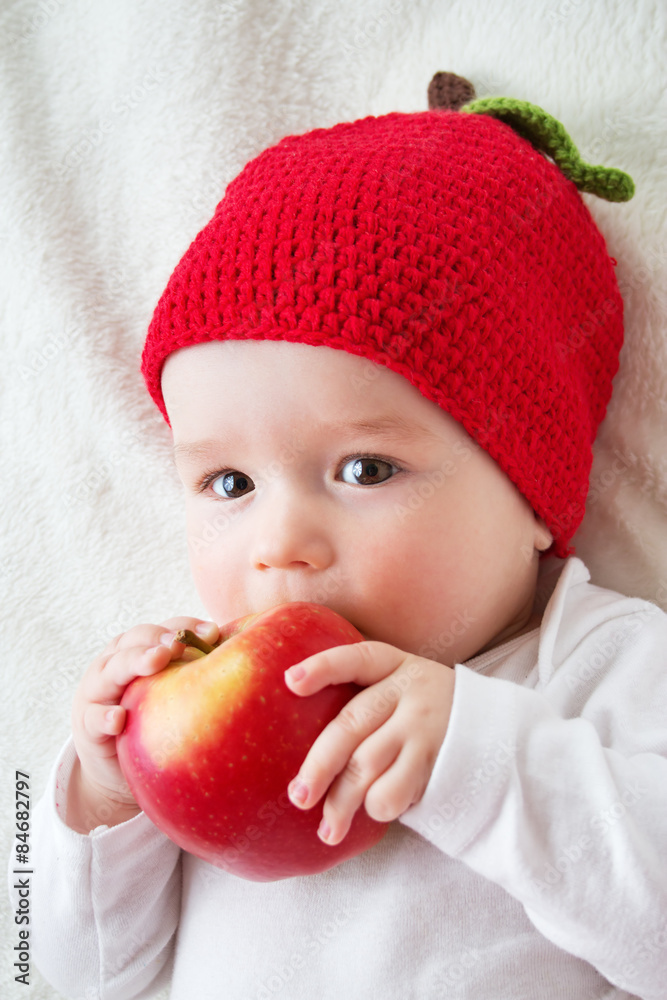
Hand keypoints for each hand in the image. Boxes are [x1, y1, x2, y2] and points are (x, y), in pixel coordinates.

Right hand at [70, 616, 219, 808]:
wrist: (117, 768)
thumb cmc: (156, 722)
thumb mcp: (175, 696)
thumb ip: (199, 678)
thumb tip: (254, 666)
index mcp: (143, 650)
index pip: (166, 629)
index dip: (188, 626)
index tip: (214, 632)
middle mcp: (118, 662)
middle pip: (137, 640)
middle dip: (160, 638)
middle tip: (179, 643)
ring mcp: (98, 690)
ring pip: (113, 668)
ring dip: (135, 661)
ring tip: (157, 660)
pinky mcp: (86, 724)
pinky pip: (94, 717)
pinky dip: (106, 716)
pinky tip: (119, 718)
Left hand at [284, 642, 454, 845]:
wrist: (497, 732)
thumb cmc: (424, 714)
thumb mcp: (401, 689)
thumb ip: (364, 699)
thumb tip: (300, 741)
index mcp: (393, 665)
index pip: (354, 659)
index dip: (322, 668)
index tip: (290, 681)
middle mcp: (409, 690)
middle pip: (351, 724)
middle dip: (319, 765)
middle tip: (298, 798)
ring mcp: (424, 725)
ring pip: (367, 764)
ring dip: (341, 802)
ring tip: (327, 830)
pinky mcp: (437, 760)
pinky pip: (394, 790)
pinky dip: (379, 806)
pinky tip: (375, 813)